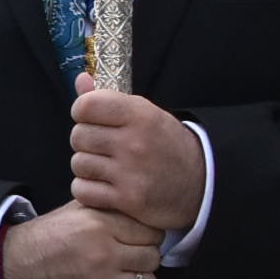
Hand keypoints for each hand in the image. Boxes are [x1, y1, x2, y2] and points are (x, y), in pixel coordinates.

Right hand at [0, 202, 163, 278]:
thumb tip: (138, 207)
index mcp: (98, 224)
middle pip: (152, 257)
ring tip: (126, 276)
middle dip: (145, 257)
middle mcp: (103, 252)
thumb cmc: (45, 238)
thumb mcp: (74, 210)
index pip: (151, 231)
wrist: (14, 268)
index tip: (139, 239)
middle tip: (132, 258)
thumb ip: (106, 207)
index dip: (148, 235)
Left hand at [66, 78, 205, 235]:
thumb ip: (109, 98)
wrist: (200, 182)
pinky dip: (87, 190)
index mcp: (141, 115)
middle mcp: (135, 143)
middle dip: (85, 141)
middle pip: (78, 136)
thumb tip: (80, 79)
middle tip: (101, 146)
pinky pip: (82, 190)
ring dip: (87, 166)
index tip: (90, 118)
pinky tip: (103, 186)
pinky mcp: (128, 199)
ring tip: (105, 166)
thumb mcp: (145, 114)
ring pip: (78, 164)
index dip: (81, 111)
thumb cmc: (165, 144)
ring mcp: (131, 173)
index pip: (85, 105)